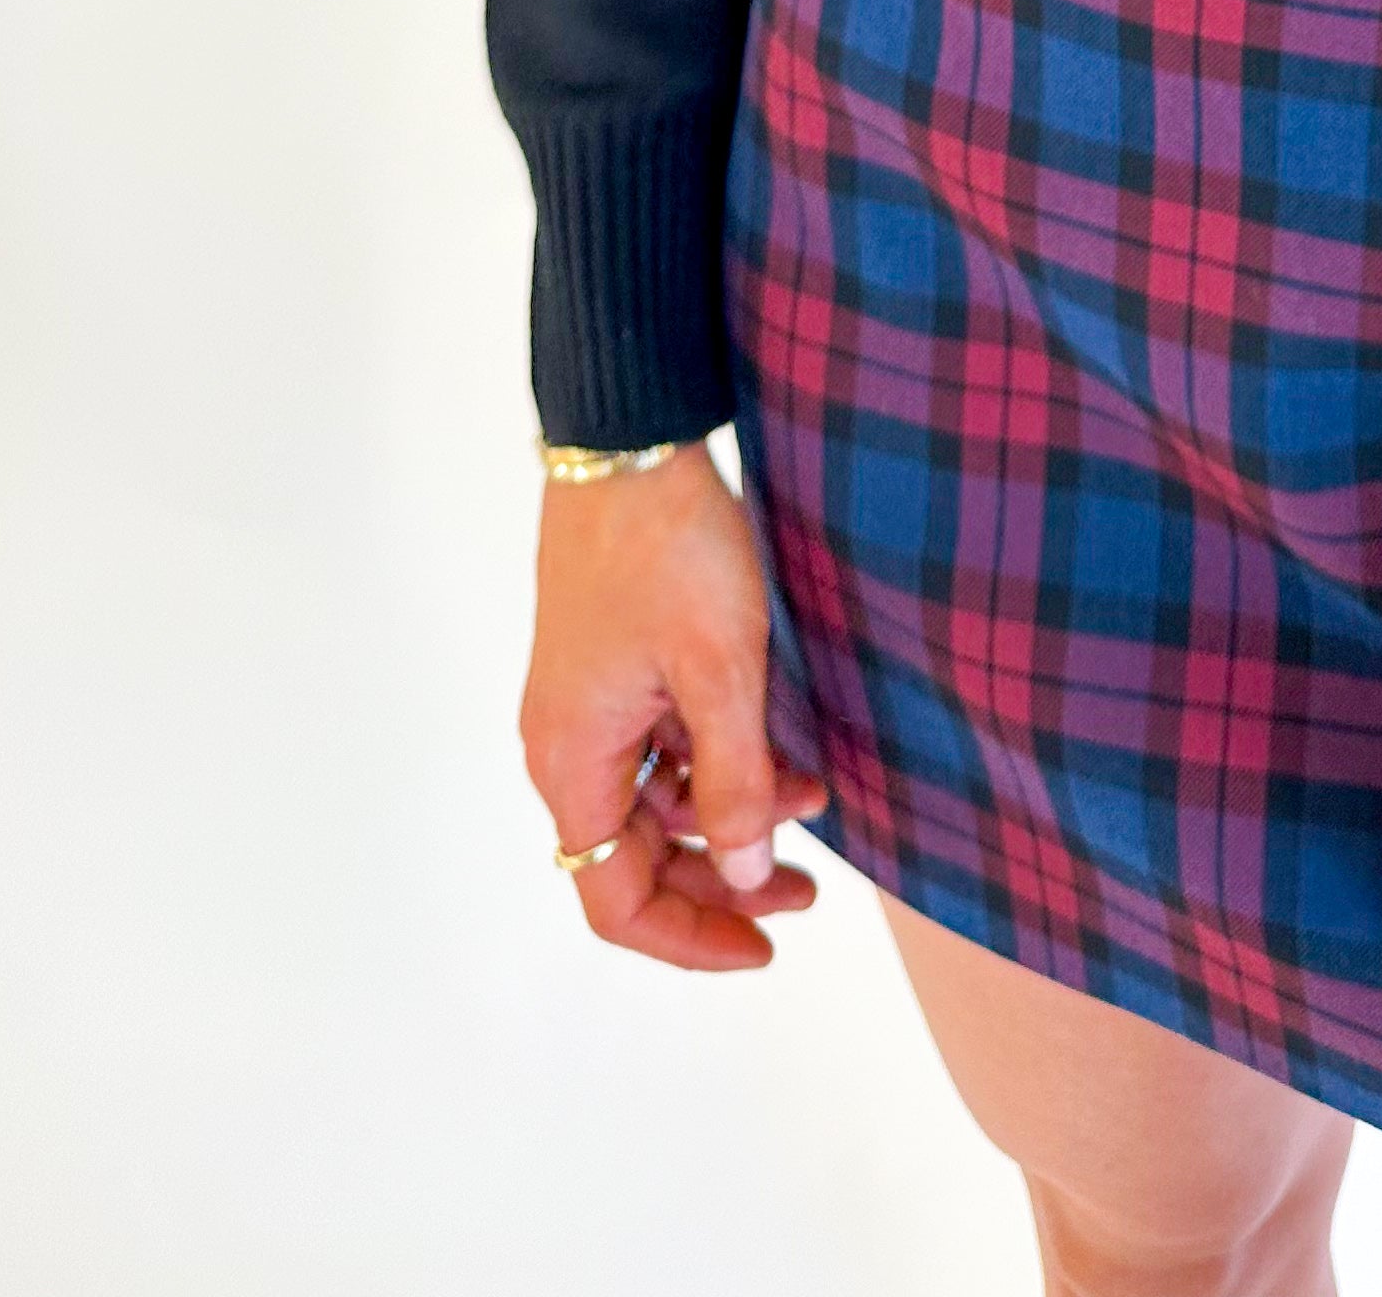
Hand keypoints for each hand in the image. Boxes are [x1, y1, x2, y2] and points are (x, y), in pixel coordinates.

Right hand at [518, 442, 830, 974]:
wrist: (632, 439)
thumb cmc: (667, 546)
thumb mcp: (720, 673)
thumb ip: (736, 785)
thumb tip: (750, 875)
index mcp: (574, 760)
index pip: (615, 899)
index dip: (690, 935)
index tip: (763, 943)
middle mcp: (568, 743)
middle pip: (637, 856)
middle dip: (724, 876)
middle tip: (807, 887)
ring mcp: (590, 703)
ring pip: (658, 797)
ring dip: (732, 808)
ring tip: (813, 792)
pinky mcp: (615, 664)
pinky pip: (663, 742)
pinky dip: (719, 755)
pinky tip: (781, 743)